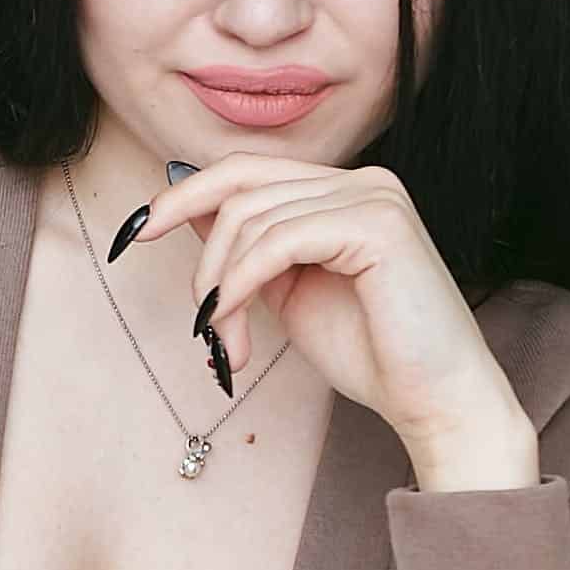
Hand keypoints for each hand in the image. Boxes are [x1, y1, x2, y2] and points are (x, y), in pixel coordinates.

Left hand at [153, 155, 537, 490]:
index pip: (246, 171)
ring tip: (225, 343)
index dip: (184, 196)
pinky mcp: (379, 225)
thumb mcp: (285, 290)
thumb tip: (185, 208)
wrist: (433, 399)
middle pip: (241, 187)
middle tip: (193, 316)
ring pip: (251, 220)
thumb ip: (246, 246)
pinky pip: (277, 241)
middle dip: (201, 253)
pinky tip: (232, 326)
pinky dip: (240, 284)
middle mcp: (364, 180)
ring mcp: (375, 196)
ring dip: (220, 289)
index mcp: (343, 190)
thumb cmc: (368, 351)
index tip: (136, 232)